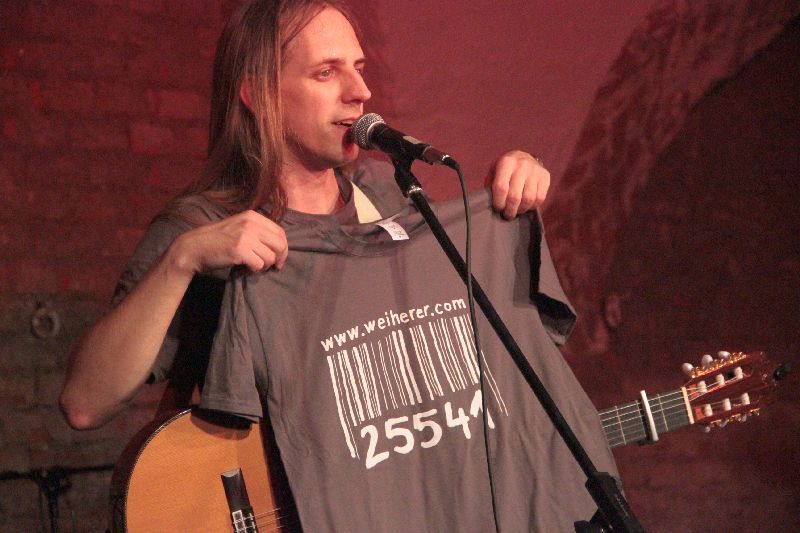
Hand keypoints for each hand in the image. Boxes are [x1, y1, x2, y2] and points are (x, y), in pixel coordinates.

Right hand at [172, 210, 287, 273]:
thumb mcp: (239, 227)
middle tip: (271, 267)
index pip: (280, 232)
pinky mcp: (240, 250)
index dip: (283, 248)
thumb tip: (279, 246)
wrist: (194, 247)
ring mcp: (245, 236)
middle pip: (280, 244)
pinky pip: (259, 265)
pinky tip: (244, 268)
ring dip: (263, 265)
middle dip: (278, 258)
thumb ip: (257, 231)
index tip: (279, 259)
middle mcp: (251, 223)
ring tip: (251, 265)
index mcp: (253, 216)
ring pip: (270, 257)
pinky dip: (254, 270)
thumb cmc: (217, 240)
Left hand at [486, 150, 549, 218]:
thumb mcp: (494, 171)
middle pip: (515, 196)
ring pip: (528, 199)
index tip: (498, 209)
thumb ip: (490, 184)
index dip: (499, 202)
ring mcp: (535, 170)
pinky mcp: (545, 176)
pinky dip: (532, 206)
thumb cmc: (506, 168)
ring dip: (521, 209)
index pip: (501, 188)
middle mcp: (522, 165)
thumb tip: (489, 202)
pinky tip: (526, 206)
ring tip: (517, 211)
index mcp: (506, 162)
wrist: (524, 157)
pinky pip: (540, 198)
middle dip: (510, 210)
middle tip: (507, 215)